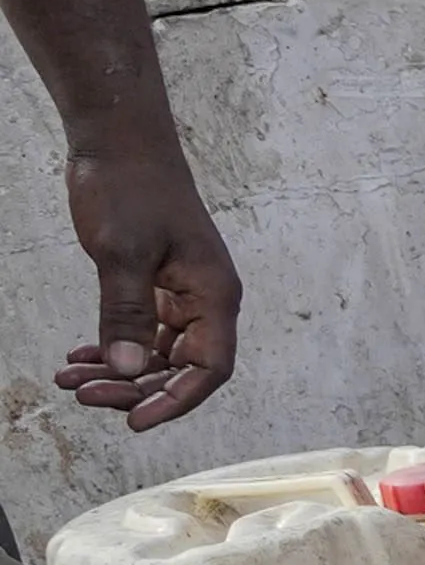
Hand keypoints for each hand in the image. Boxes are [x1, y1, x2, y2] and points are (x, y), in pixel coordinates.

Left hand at [50, 130, 238, 428]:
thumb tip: (128, 371)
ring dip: (118, 372)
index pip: (209, 368)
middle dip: (134, 389)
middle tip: (84, 395)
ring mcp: (182, 291)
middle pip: (182, 368)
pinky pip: (143, 330)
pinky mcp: (157, 282)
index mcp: (214, 294)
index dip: (176, 401)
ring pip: (158, 353)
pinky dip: (113, 347)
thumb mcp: (122, 254)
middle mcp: (205, 299)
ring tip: (70, 379)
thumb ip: (126, 315)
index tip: (134, 422)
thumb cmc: (130, 189)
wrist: (120, 142)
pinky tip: (79, 355)